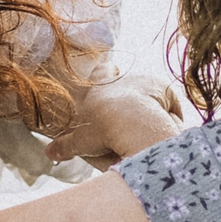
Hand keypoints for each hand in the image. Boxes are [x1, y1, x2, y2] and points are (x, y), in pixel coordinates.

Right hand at [43, 75, 183, 167]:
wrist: (129, 123)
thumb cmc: (100, 127)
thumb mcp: (80, 140)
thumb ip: (65, 145)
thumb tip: (49, 153)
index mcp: (101, 84)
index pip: (102, 71)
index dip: (104, 71)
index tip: (110, 68)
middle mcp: (124, 77)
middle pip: (129, 78)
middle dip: (131, 90)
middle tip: (132, 106)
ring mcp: (147, 82)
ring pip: (152, 92)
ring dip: (153, 106)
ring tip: (152, 125)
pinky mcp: (167, 91)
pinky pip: (171, 103)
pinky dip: (171, 115)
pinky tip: (169, 129)